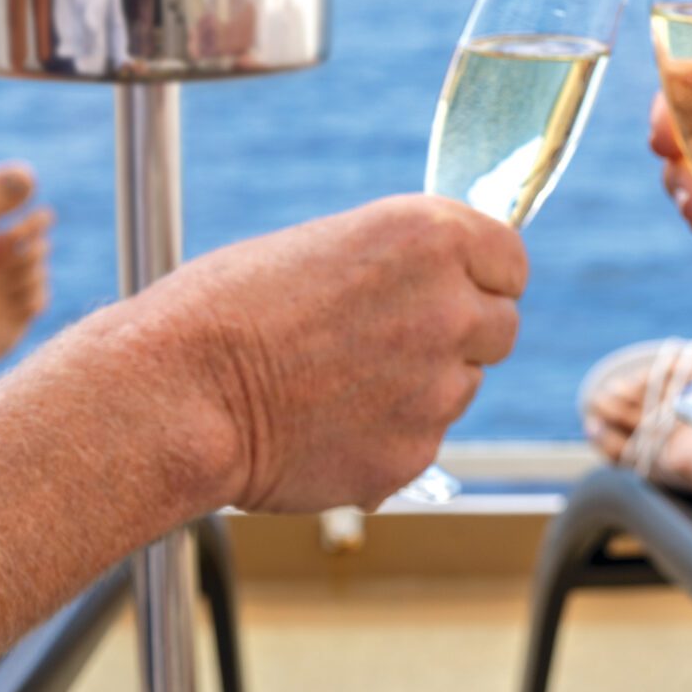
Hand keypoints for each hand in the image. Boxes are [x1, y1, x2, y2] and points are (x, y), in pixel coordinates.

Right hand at [162, 196, 526, 510]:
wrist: (179, 395)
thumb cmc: (226, 311)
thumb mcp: (326, 248)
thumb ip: (401, 266)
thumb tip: (442, 289)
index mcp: (429, 237)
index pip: (511, 259)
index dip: (481, 276)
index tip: (455, 287)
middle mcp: (449, 309)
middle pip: (500, 327)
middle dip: (460, 335)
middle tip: (389, 342)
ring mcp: (438, 389)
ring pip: (462, 388)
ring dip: (420, 387)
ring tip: (335, 383)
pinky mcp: (416, 454)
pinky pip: (423, 441)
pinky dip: (387, 437)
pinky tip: (324, 423)